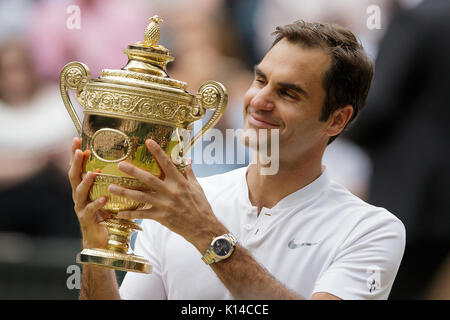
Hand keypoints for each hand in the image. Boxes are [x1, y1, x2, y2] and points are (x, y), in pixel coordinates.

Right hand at [68, 137, 110, 248]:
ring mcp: (81, 208)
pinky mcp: (87, 220)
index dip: (76, 154)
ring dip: (86, 182)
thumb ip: (111, 180)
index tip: (77, 139)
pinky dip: (96, 204)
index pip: (78, 167)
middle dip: (76, 163)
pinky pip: (90, 210)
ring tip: (92, 173)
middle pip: (74, 176)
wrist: (100, 240)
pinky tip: (104, 198)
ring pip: (79, 192)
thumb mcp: (107, 194)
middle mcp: (79, 196)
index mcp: (84, 187)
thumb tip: (124, 162)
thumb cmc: (106, 214)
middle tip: (80, 151)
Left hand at [108, 139, 227, 248]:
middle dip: (133, 171)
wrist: (202, 227)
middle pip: (149, 179)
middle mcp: (171, 192)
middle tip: (120, 165)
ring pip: (141, 196)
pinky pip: (143, 214)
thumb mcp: (197, 187)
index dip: (158, 152)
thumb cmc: (201, 206)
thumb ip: (189, 173)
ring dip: (125, 191)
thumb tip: (187, 160)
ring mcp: (164, 205)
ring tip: (111, 187)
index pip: (167, 163)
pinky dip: (131, 214)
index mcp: (180, 182)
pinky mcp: (161, 217)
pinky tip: (119, 213)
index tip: (149, 142)